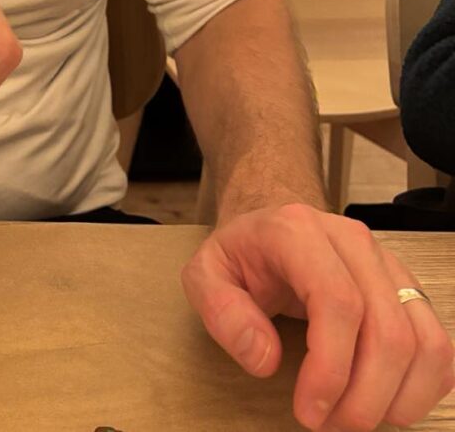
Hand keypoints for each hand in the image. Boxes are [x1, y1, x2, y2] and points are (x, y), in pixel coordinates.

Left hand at [181, 203, 454, 429]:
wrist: (272, 224)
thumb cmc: (242, 255)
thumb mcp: (205, 274)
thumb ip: (221, 312)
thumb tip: (264, 359)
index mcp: (300, 232)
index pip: (339, 302)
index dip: (331, 369)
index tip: (308, 413)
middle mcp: (353, 242)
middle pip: (387, 331)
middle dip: (363, 398)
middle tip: (329, 426)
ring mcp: (387, 263)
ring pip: (423, 341)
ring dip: (397, 399)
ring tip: (354, 418)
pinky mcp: (407, 287)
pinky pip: (438, 344)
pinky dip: (423, 387)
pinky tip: (387, 403)